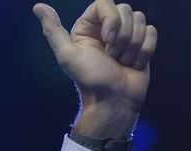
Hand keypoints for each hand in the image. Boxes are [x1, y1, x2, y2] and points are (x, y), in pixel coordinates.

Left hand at [34, 1, 157, 137]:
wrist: (114, 100)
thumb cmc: (91, 80)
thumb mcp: (67, 55)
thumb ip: (53, 31)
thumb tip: (38, 7)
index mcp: (87, 27)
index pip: (105, 2)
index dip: (111, 19)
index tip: (107, 41)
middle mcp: (106, 28)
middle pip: (126, 10)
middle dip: (122, 37)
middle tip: (112, 57)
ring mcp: (125, 35)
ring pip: (140, 19)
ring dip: (133, 46)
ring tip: (122, 62)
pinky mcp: (141, 44)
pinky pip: (151, 32)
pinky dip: (145, 50)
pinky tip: (134, 64)